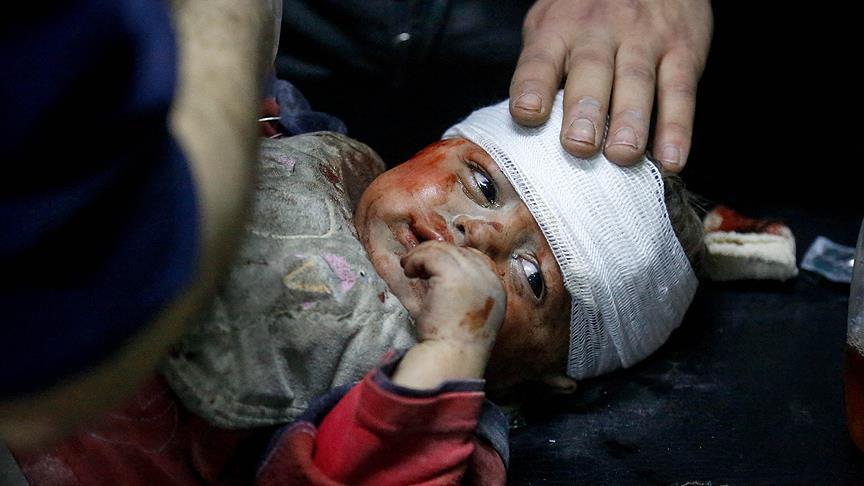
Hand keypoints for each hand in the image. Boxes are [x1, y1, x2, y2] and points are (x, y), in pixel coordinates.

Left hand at [391, 241, 505, 388]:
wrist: (451, 356)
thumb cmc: (453, 344)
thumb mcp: (468, 315)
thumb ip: (464, 293)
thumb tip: (438, 275)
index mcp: (496, 289)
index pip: (476, 259)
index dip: (453, 259)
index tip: (432, 270)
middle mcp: (489, 278)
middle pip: (459, 251)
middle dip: (435, 255)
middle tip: (416, 266)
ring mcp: (473, 274)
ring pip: (443, 249)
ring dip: (422, 256)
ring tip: (409, 268)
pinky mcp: (453, 274)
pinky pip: (431, 254)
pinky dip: (415, 259)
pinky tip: (409, 272)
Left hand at [509, 0, 712, 171]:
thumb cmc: (590, 11)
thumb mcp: (555, 26)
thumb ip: (543, 70)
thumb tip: (529, 130)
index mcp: (559, 29)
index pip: (540, 59)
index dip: (533, 86)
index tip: (528, 113)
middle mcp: (600, 30)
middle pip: (591, 70)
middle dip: (585, 109)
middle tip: (579, 145)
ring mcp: (644, 39)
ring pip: (637, 80)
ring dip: (630, 121)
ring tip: (622, 155)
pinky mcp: (682, 51)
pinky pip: (680, 91)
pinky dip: (677, 128)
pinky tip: (671, 159)